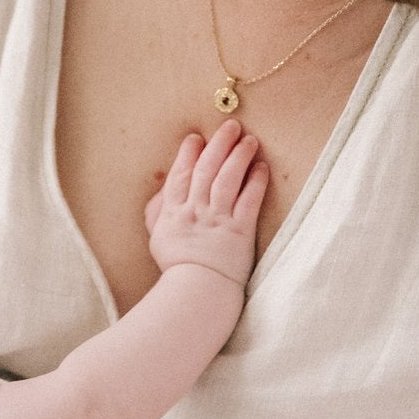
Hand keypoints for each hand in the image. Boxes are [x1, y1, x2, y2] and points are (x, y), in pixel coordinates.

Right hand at [144, 121, 268, 288]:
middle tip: (230, 126)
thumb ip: (158, 210)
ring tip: (249, 140)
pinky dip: (255, 181)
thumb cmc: (177, 267)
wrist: (196, 292)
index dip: (188, 154)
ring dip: (239, 156)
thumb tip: (163, 187)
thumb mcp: (157, 237)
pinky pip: (249, 200)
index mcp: (173, 212)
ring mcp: (218, 220)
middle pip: (206, 170)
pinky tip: (261, 167)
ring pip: (228, 179)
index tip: (196, 138)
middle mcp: (195, 211)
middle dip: (219, 145)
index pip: (181, 175)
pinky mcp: (240, 231)